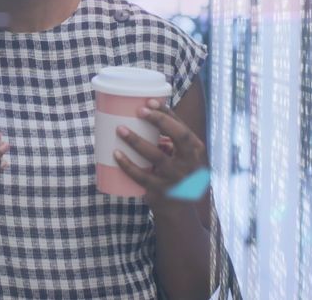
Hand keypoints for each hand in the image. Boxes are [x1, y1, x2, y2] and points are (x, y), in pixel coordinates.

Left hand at [113, 98, 206, 212]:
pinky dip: (127, 165)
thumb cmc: (176, 172)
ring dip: (137, 140)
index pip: (184, 128)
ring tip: (120, 129)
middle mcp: (190, 164)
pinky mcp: (160, 191)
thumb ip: (168, 138)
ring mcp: (175, 178)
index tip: (150, 101)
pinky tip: (116, 154)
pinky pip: (141, 176)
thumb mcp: (181, 156)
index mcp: (196, 151)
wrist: (178, 210)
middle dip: (160, 121)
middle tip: (139, 110)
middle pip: (179, 137)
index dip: (167, 114)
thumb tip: (144, 111)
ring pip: (156, 156)